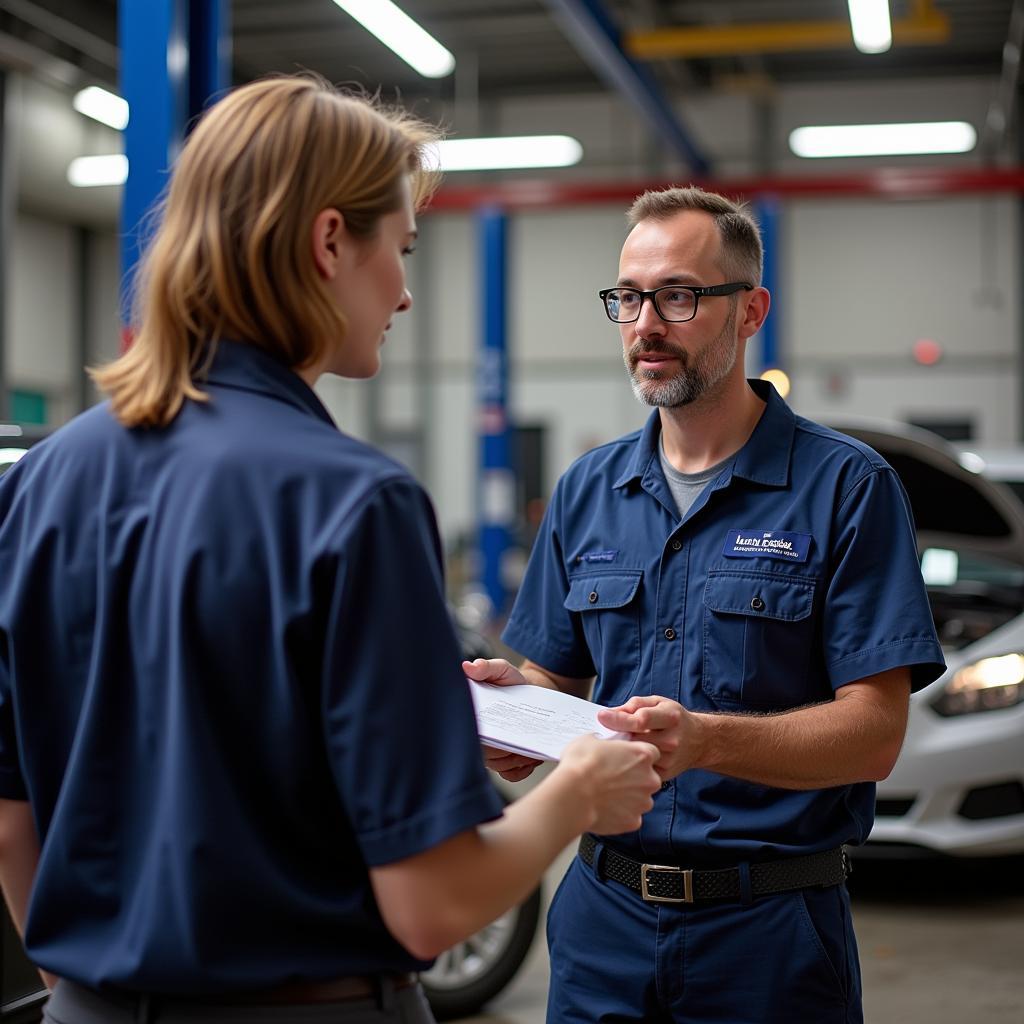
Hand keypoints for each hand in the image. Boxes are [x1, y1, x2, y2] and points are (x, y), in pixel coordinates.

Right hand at [464, 658, 542, 781]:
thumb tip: (468, 667)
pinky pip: (512, 774)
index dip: (482, 736)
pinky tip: (532, 758)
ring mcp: (495, 753)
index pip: (468, 733)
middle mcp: (481, 739)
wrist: (534, 692)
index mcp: (473, 718)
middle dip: (503, 749)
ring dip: (516, 758)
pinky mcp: (510, 761)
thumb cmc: (512, 682)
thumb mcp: (501, 670)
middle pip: (486, 754)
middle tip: (520, 737)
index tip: (496, 731)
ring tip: (531, 744)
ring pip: (500, 765)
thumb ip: (486, 667)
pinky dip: (521, 769)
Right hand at [559, 735, 659, 833]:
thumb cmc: (581, 766)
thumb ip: (602, 742)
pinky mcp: (633, 822)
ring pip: (641, 800)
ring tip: (606, 796)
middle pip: (649, 778)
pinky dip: (620, 815)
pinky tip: (604, 809)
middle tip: (613, 778)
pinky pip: (630, 817)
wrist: (573, 795)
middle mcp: (649, 779)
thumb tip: (598, 743)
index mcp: (642, 755)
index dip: (637, 756)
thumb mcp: (588, 740)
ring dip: (628, 798)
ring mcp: (642, 803)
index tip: (626, 758)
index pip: (652, 753)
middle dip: (635, 779)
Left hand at [597, 696, 697, 779]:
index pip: (641, 719)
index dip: (618, 718)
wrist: (699, 741)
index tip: (601, 716)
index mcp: (671, 717)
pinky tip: (626, 758)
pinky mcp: (665, 774)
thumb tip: (611, 713)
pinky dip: (629, 764)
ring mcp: (669, 759)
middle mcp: (672, 739)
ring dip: (621, 751)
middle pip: (635, 739)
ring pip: (635, 757)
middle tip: (604, 733)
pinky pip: (640, 770)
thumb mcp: (658, 702)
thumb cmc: (673, 718)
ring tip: (616, 745)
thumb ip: (635, 705)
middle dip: (617, 736)